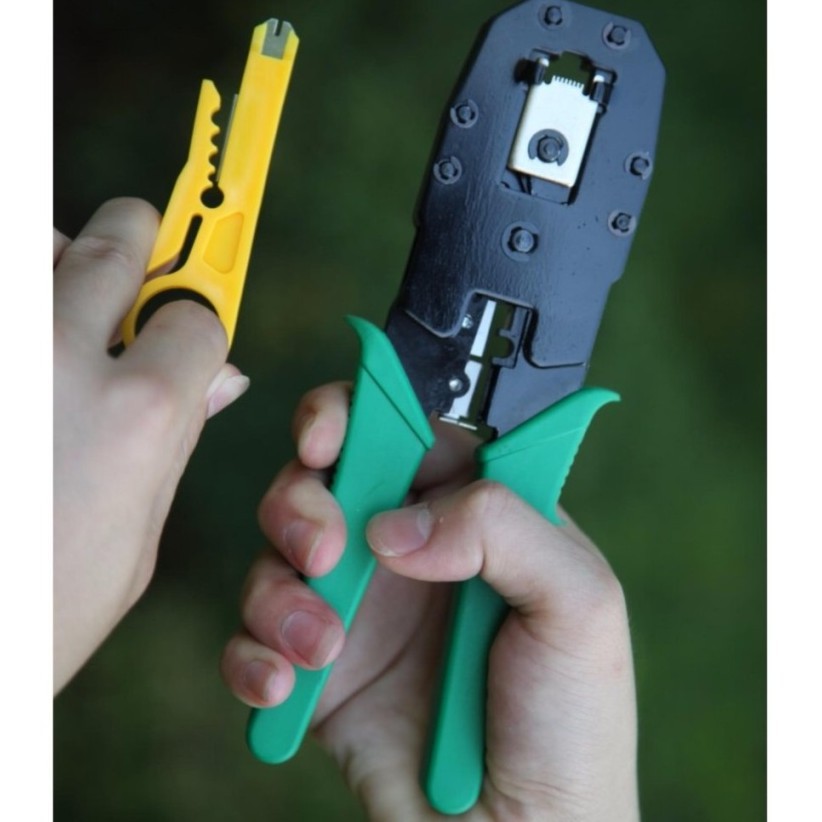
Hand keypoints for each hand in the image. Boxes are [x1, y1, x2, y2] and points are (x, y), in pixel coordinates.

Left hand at [54, 197, 249, 692]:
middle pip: (118, 239)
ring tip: (51, 309)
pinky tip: (19, 350)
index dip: (196, 323)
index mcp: (138, 415)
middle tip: (136, 247)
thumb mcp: (134, 544)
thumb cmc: (32, 618)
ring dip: (53, 259)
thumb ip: (176, 442)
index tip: (184, 323)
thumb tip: (218, 382)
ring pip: (33, 242)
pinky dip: (14, 292)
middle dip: (139, 238)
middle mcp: (58, 358)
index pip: (196, 316)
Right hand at [222, 382, 638, 820]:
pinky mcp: (316, 670)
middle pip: (322, 480)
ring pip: (276, 554)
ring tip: (321, 647)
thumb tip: (396, 524)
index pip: (406, 431)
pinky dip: (251, 655)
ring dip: (279, 592)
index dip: (356, 414)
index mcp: (472, 515)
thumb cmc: (568, 721)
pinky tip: (284, 685)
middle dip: (303, 502)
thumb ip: (502, 527)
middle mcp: (408, 551)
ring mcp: (358, 609)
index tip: (326, 436)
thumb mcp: (578, 603)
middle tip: (325, 552)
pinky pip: (252, 638)